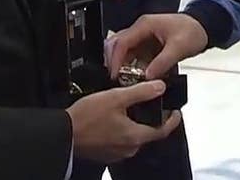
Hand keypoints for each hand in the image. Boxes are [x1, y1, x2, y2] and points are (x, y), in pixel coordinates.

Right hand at [66, 81, 181, 162]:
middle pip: (148, 133)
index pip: (163, 130)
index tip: (176, 112)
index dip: (172, 120)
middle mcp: (129, 148)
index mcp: (135, 136)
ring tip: (129, 107)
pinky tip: (114, 118)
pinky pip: (121, 140)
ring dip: (135, 123)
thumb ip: (141, 92)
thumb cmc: (86, 118)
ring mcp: (118, 152)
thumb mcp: (116, 97)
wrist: (63, 134)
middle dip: (151, 118)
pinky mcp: (106, 152)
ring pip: (134, 136)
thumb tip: (160, 87)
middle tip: (149, 103)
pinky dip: (123, 129)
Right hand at [107, 14, 208, 79]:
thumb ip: (163, 62)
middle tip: (114, 79)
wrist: (203, 27)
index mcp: (144, 25)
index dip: (115, 59)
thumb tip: (148, 76)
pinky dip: (132, 66)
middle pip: (118, 45)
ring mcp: (143, 37)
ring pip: (124, 52)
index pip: (122, 42)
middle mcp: (140, 29)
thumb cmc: (192, 31)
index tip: (114, 74)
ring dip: (122, 65)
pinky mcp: (147, 45)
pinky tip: (135, 77)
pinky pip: (134, 56)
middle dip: (114, 62)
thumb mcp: (179, 47)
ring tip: (124, 81)